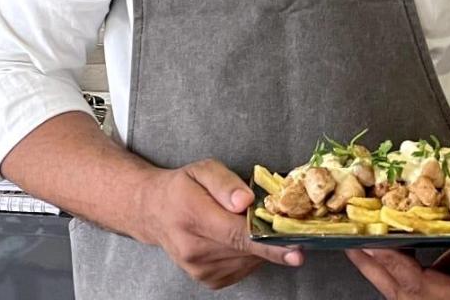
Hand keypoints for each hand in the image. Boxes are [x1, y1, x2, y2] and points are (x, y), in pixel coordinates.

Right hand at [139, 159, 303, 289]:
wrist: (153, 212)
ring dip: (258, 244)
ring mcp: (200, 269)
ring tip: (244, 224)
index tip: (295, 250)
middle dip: (269, 237)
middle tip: (278, 220)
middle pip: (246, 249)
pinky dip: (249, 254)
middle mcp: (194, 249)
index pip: (236, 234)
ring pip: (249, 260)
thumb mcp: (203, 170)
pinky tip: (237, 237)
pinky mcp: (208, 280)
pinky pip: (243, 268)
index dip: (269, 243)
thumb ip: (226, 183)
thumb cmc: (182, 188)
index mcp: (192, 216)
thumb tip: (246, 202)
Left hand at [346, 247, 449, 297]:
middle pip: (398, 288)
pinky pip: (404, 276)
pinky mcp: (432, 284)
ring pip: (396, 285)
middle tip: (349, 241)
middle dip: (372, 265)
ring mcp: (436, 295)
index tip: (374, 244)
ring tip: (353, 240)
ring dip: (374, 263)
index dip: (394, 264)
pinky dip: (388, 259)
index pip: (417, 286)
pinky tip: (376, 241)